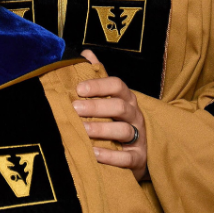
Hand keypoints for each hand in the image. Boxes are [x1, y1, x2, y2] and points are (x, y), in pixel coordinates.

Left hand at [72, 50, 147, 181]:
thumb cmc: (116, 122)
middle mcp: (134, 115)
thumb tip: (86, 53)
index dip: (99, 85)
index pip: (117, 85)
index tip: (79, 89)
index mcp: (126, 99)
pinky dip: (111, 156)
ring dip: (102, 130)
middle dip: (97, 107)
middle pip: (120, 107)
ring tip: (84, 131)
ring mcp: (139, 137)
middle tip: (75, 109)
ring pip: (124, 130)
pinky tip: (94, 153)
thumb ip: (98, 77)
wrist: (136, 153)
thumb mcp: (109, 99)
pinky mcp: (138, 158)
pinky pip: (127, 157)